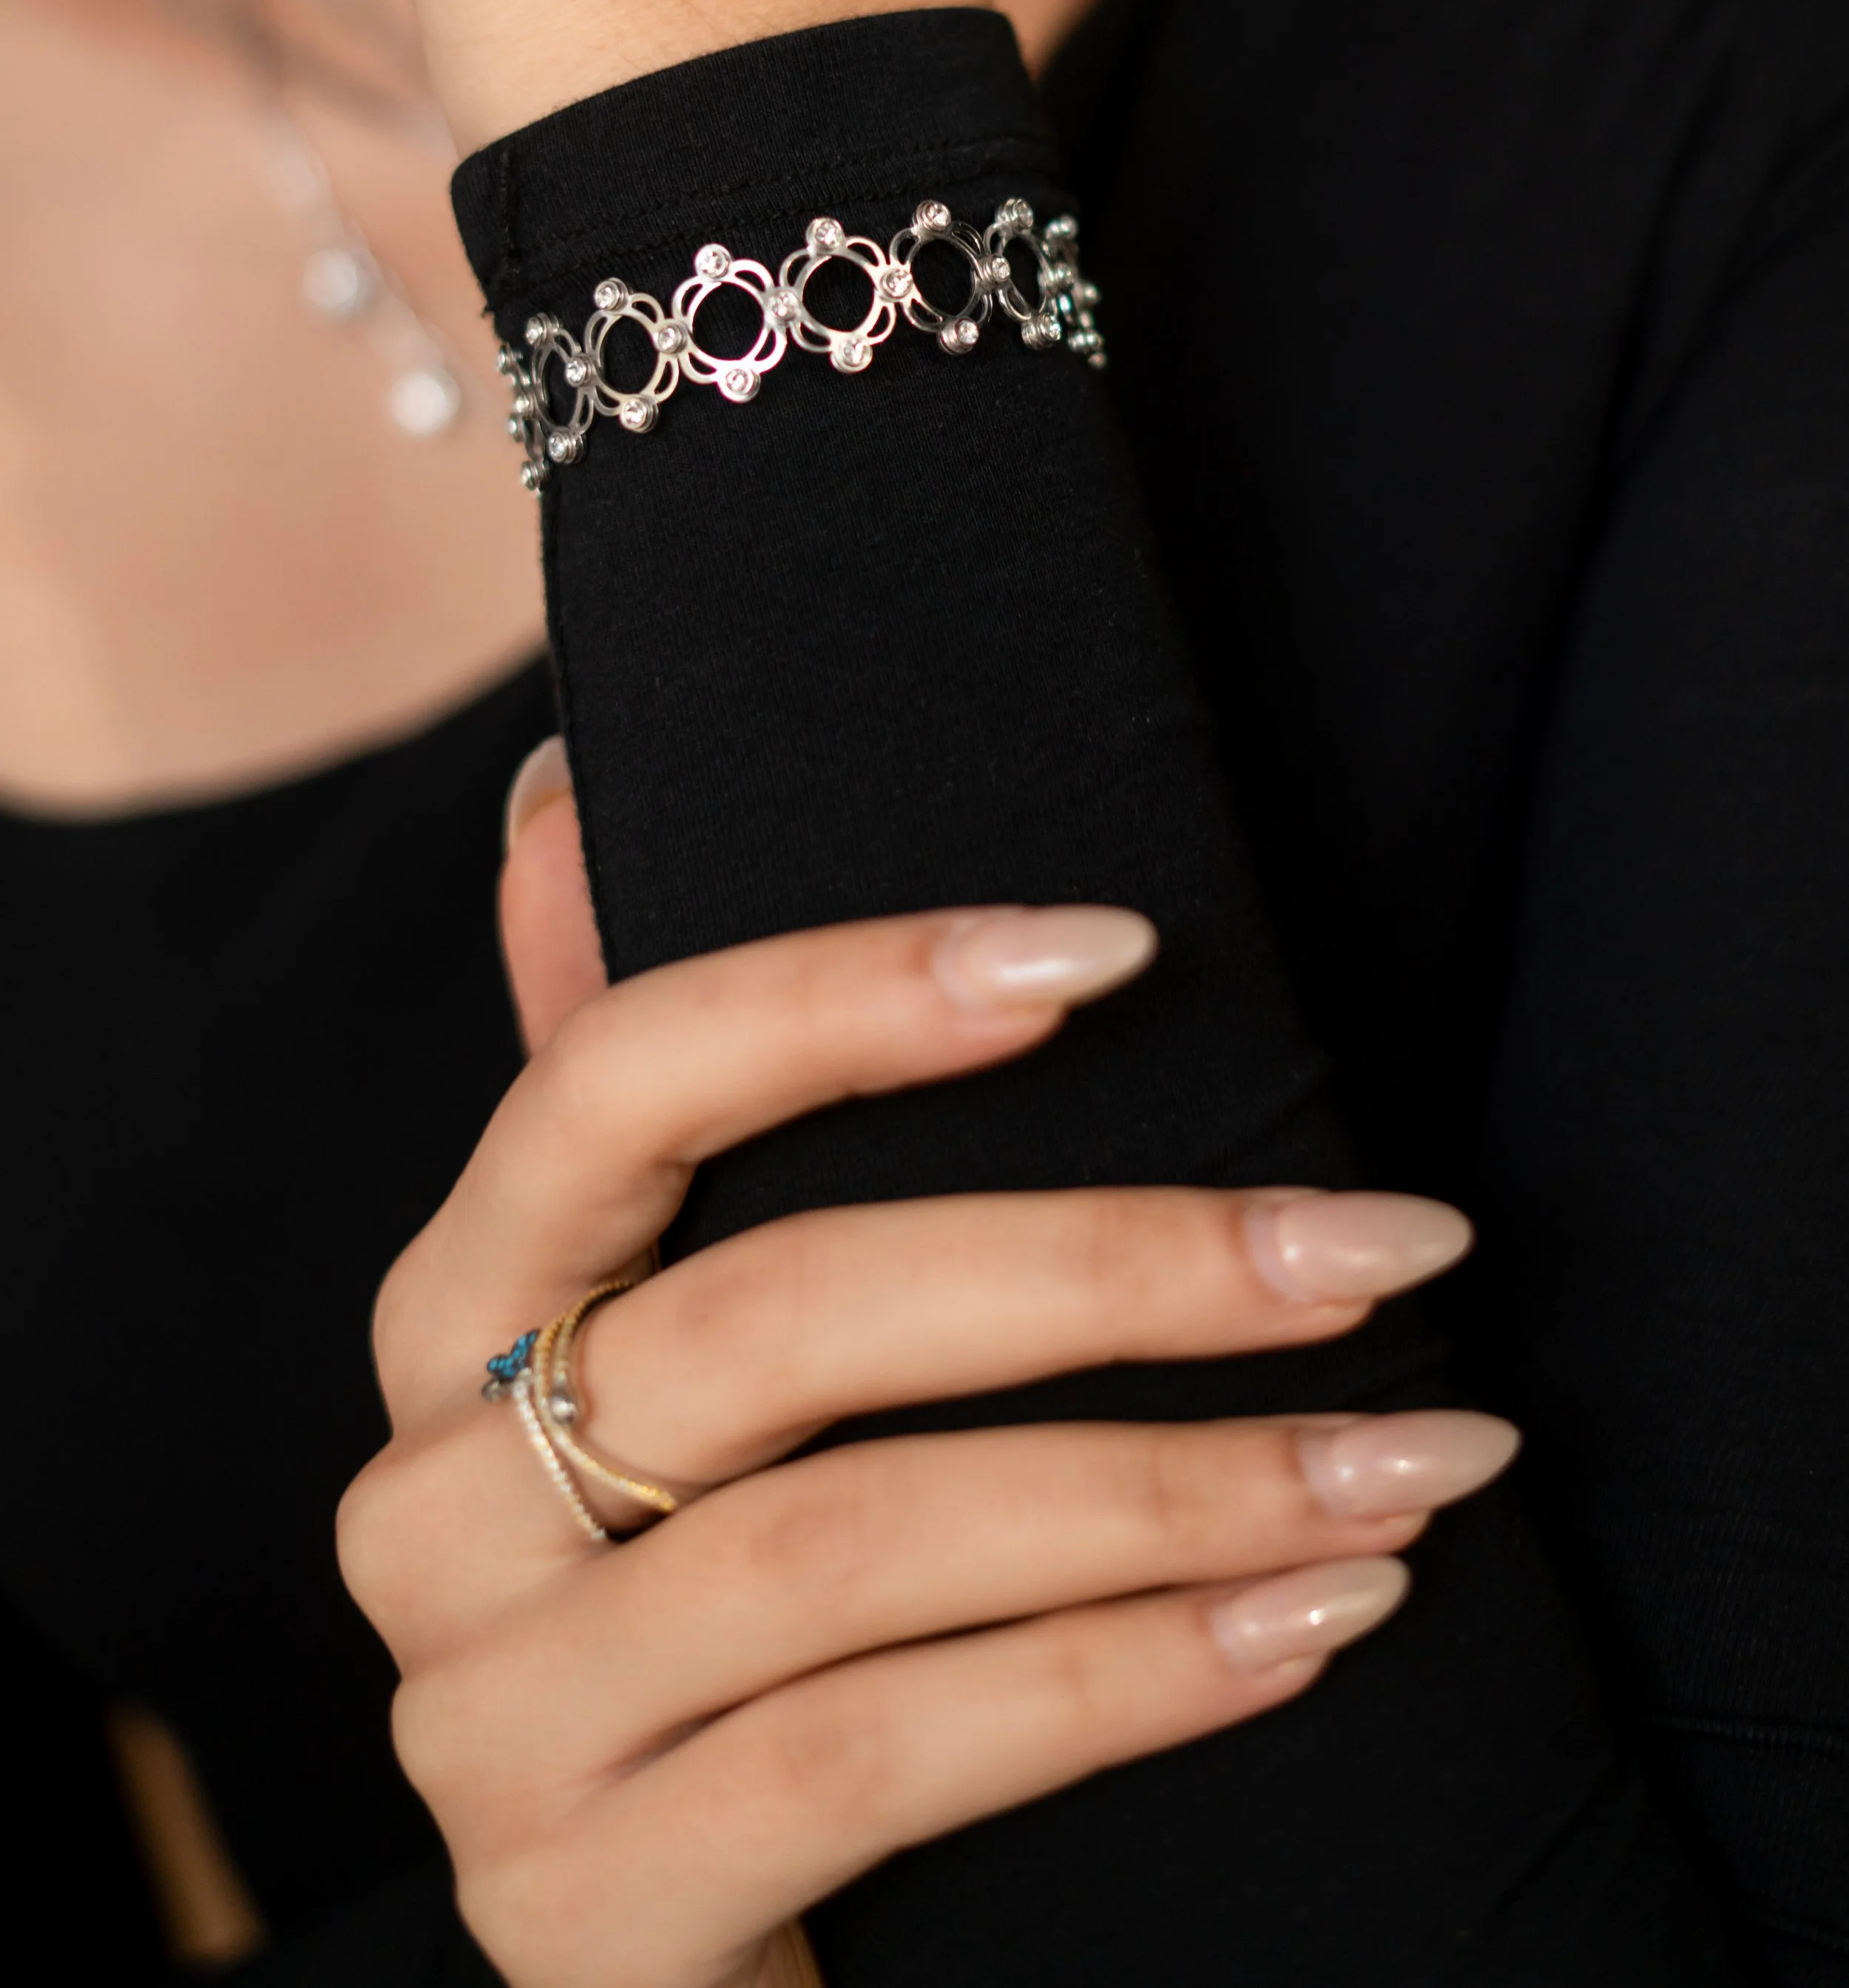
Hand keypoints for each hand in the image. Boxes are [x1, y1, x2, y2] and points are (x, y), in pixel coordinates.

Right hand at [337, 747, 1512, 1987]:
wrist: (698, 1942)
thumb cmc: (740, 1590)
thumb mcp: (688, 1343)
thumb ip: (648, 1112)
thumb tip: (560, 798)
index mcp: (450, 1314)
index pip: (609, 1083)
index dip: (845, 997)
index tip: (1118, 949)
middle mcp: (427, 1504)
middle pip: (778, 1319)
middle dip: (1111, 1267)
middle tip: (1379, 1243)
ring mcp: (487, 1724)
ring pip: (853, 1549)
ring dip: (1174, 1488)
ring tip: (1412, 1454)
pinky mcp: (578, 1921)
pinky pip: (878, 1761)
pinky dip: (1123, 1680)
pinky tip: (1313, 1625)